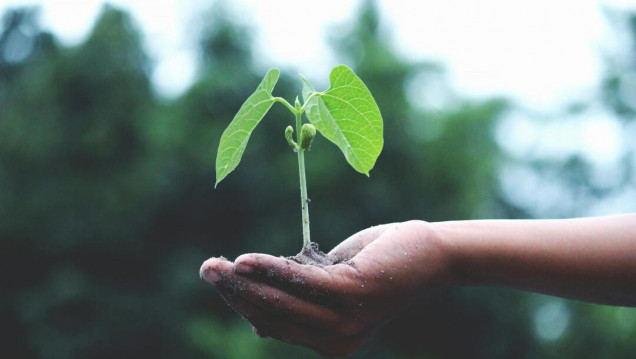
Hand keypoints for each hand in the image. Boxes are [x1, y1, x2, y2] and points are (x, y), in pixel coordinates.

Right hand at [200, 220, 450, 355]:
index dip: (242, 302)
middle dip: (234, 292)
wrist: (428, 254)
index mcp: (329, 343)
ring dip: (243, 282)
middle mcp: (336, 341)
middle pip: (271, 315)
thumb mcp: (331, 285)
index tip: (219, 279)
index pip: (273, 324)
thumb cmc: (377, 265)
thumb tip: (256, 322)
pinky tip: (245, 260)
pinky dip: (271, 269)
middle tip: (206, 269)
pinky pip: (300, 281)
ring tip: (216, 265)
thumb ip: (299, 300)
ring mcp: (344, 322)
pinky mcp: (352, 295)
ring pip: (280, 301)